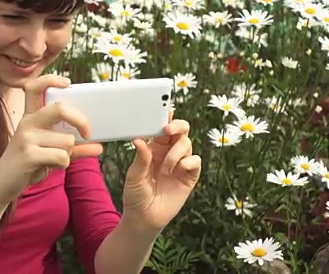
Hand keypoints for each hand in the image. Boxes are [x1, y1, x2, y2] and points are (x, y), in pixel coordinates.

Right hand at [0, 75, 103, 207]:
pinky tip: (51, 167)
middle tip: (87, 133)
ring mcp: (26, 137)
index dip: (51, 80)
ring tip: (53, 160)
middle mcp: (27, 122)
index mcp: (31, 116)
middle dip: (80, 120)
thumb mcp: (52, 152)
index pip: (34, 87)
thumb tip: (99, 147)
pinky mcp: (28, 154)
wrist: (2, 185)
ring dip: (68, 154)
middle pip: (60, 109)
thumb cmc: (28, 165)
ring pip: (67, 140)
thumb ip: (74, 148)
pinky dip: (63, 164)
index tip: (68, 83)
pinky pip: (62, 156)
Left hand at [122, 110, 201, 230]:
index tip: (166, 111)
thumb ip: (140, 158)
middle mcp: (169, 153)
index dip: (167, 118)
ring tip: (165, 169)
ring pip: (187, 144)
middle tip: (168, 131)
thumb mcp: (134, 176)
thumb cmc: (135, 196)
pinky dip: (188, 162)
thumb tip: (139, 139)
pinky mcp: (189, 176)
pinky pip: (195, 161)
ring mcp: (180, 164)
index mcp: (154, 148)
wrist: (144, 218)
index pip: (163, 128)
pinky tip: (178, 171)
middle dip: (178, 126)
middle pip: (181, 130)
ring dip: (175, 153)